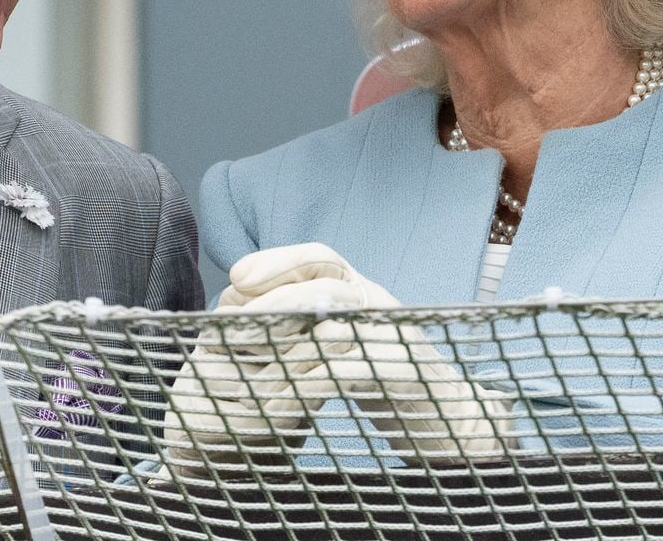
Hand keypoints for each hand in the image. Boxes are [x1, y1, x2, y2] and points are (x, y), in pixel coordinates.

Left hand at [162, 244, 513, 473]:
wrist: (448, 424)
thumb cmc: (383, 381)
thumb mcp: (341, 342)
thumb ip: (306, 321)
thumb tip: (244, 307)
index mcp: (362, 288)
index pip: (318, 255)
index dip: (276, 260)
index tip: (235, 277)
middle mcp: (380, 300)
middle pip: (324, 276)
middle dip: (272, 295)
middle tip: (232, 322)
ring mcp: (397, 332)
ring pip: (334, 320)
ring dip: (285, 340)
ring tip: (247, 359)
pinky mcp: (408, 371)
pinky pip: (351, 369)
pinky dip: (310, 382)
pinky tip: (281, 400)